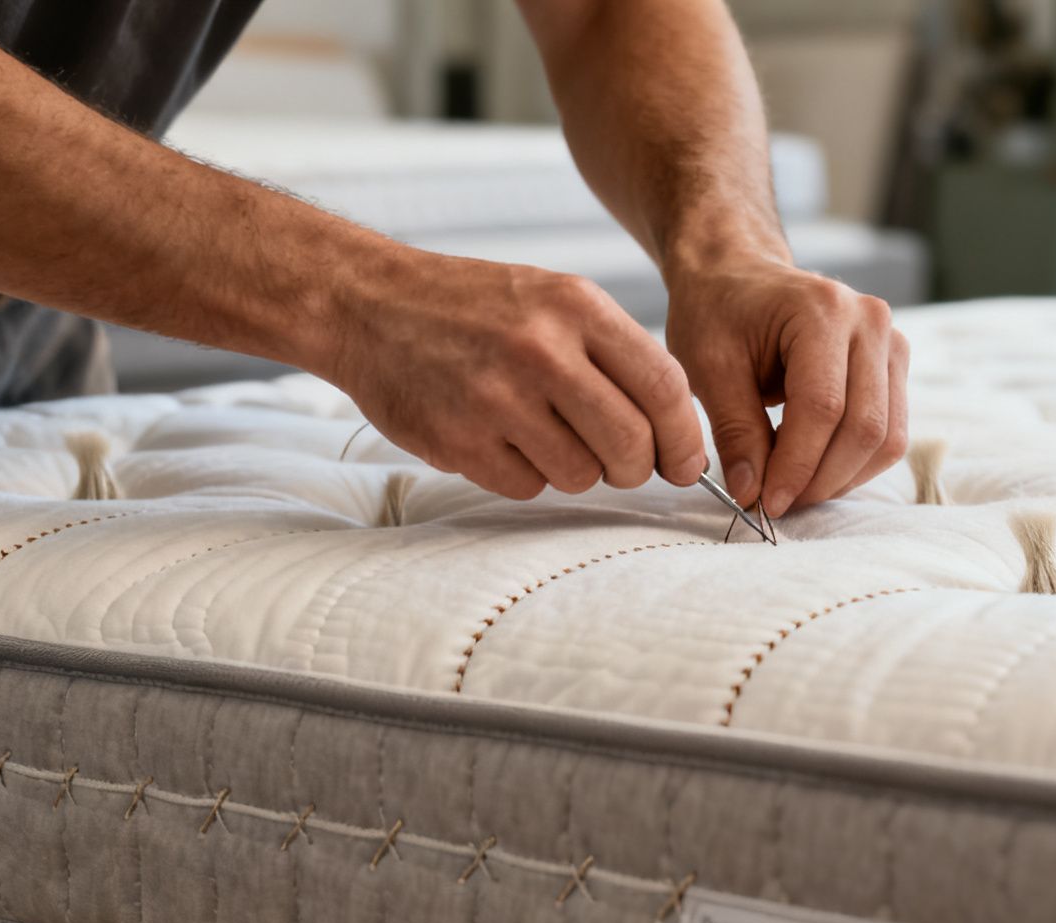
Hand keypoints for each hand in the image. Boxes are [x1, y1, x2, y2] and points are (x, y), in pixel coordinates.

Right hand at [324, 251, 705, 499]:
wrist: (369, 304)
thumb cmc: (477, 309)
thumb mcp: (555, 300)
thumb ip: (617, 357)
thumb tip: (675, 435)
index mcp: (577, 307)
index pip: (665, 388)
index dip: (684, 440)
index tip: (686, 466)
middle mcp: (541, 349)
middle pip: (631, 443)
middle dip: (637, 469)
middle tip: (623, 466)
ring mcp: (496, 397)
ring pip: (580, 475)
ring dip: (575, 470)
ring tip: (542, 435)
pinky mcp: (459, 439)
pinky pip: (527, 488)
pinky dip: (525, 477)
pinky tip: (500, 439)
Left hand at [665, 258, 907, 516]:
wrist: (738, 275)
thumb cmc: (718, 312)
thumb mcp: (708, 368)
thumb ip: (734, 432)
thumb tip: (753, 494)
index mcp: (822, 310)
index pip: (823, 408)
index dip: (796, 465)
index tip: (765, 503)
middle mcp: (870, 321)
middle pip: (865, 427)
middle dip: (820, 479)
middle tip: (777, 504)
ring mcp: (891, 342)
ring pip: (887, 437)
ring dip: (841, 477)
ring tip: (794, 489)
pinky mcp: (894, 365)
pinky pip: (890, 432)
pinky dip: (854, 463)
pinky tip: (814, 469)